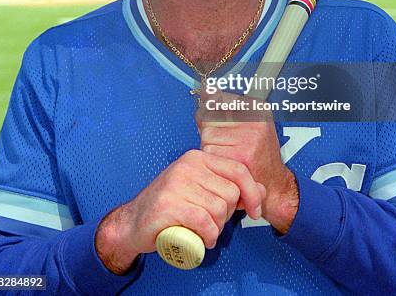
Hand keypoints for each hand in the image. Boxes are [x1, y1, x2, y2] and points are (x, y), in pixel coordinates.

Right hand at [95, 149, 264, 273]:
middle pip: (230, 193)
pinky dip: (208, 236)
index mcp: (198, 158)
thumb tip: (262, 188)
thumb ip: (230, 187)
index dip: (253, 192)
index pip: (238, 169)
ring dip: (216, 228)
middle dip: (227, 215)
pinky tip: (200, 239)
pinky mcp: (169, 204)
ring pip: (219, 210)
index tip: (254, 211)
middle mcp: (188, 165)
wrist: (133, 223)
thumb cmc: (171, 207)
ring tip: (202, 230)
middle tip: (211, 222)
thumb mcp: (201, 190)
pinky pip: (205, 222)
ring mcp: (177, 183)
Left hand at [197, 90, 298, 233]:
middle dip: (211, 135)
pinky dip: (213, 162)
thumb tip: (205, 90)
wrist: (274, 185)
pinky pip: (210, 153)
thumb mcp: (245, 125)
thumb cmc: (256, 156)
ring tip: (229, 157)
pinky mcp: (241, 155)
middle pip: (209, 119)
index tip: (221, 127)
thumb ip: (222, 108)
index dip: (212, 116)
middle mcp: (255, 119)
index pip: (217, 100)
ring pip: (207, 136)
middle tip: (227, 147)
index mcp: (256, 107)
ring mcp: (249, 136)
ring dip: (211, 149)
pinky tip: (228, 166)